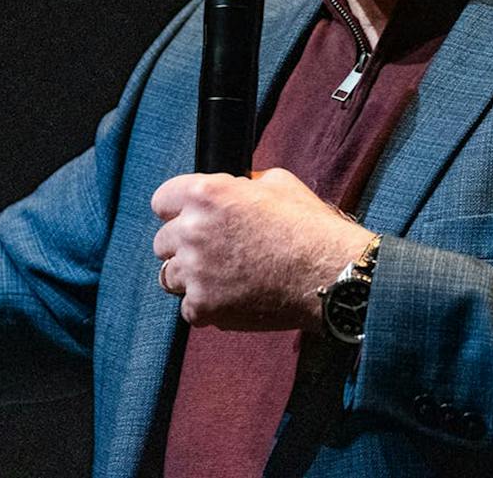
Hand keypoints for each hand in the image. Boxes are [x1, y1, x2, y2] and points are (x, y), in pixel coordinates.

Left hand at [151, 167, 373, 330]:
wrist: (331, 275)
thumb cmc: (309, 227)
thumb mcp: (278, 183)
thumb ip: (243, 184)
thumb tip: (235, 188)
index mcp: (206, 194)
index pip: (161, 201)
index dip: (177, 211)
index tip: (188, 220)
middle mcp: (192, 230)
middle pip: (162, 242)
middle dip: (183, 246)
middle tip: (212, 253)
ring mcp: (195, 271)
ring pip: (169, 276)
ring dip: (190, 278)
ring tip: (221, 278)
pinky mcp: (204, 306)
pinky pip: (189, 309)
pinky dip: (207, 308)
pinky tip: (232, 299)